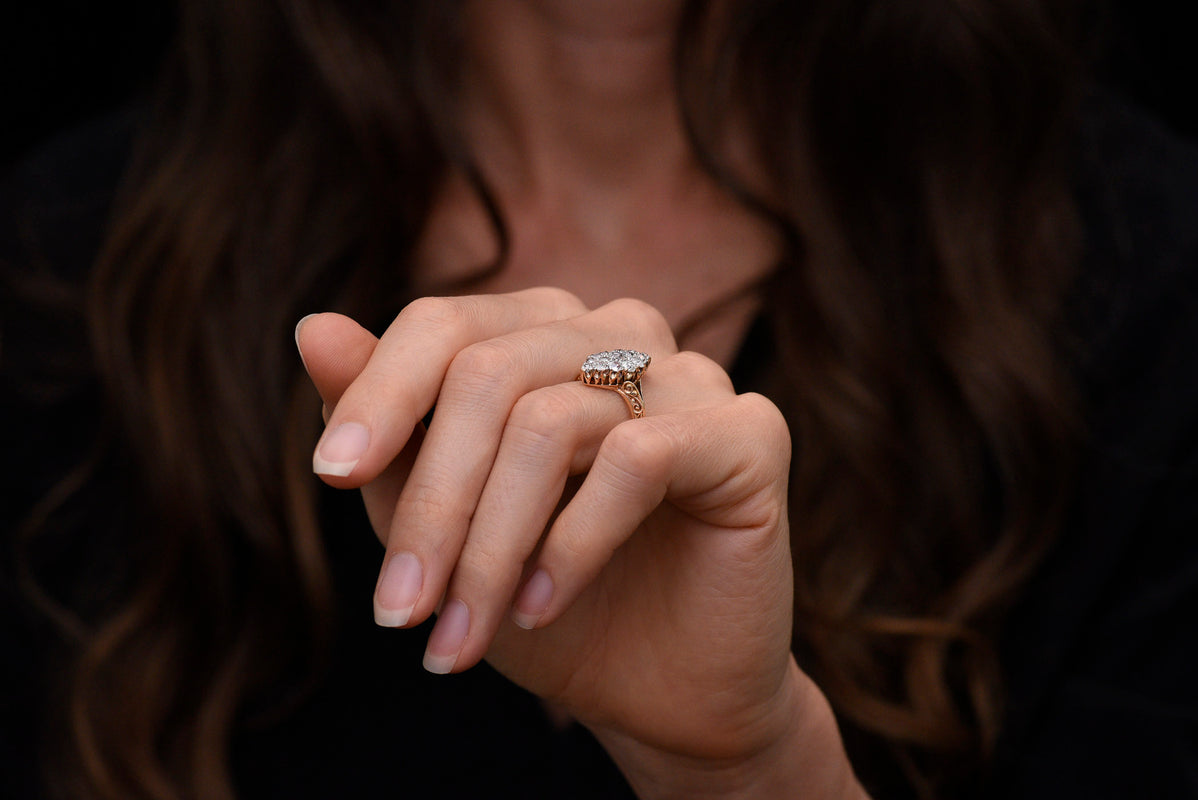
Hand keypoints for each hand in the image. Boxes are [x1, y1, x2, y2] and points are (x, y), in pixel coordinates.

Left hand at [297, 289, 864, 796]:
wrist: (658, 690)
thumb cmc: (543, 598)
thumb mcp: (442, 519)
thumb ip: (389, 426)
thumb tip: (312, 326)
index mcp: (546, 337)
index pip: (447, 325)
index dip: (381, 394)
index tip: (332, 477)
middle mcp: (620, 334)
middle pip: (488, 376)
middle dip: (432, 506)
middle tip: (398, 612)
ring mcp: (692, 376)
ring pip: (551, 422)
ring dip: (489, 545)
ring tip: (460, 633)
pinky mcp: (750, 431)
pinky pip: (638, 460)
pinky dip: (572, 544)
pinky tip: (542, 608)